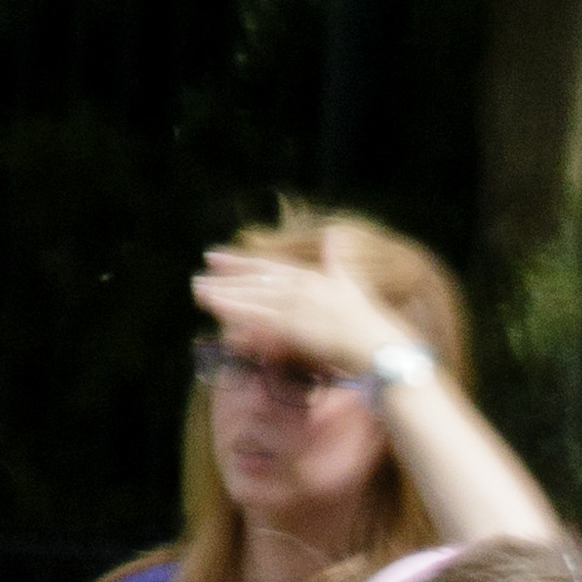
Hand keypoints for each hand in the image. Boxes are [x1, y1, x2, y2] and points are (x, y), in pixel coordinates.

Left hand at [195, 242, 394, 386]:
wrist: (382, 347)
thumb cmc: (371, 324)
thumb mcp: (352, 284)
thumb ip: (338, 261)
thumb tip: (335, 234)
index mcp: (314, 277)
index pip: (270, 267)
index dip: (241, 261)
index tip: (216, 256)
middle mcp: (304, 286)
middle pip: (257, 279)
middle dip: (227, 276)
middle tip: (198, 274)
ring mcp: (300, 305)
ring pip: (255, 296)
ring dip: (225, 293)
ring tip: (198, 291)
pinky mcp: (297, 325)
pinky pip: (260, 317)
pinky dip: (238, 311)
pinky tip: (217, 309)